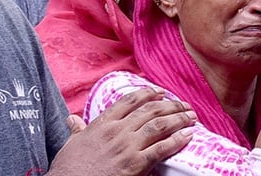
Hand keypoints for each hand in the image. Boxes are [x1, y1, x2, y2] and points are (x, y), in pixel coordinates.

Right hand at [48, 87, 196, 175]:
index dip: (148, 93)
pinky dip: (176, 140)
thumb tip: (72, 119)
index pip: (129, 100)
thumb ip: (77, 129)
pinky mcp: (135, 164)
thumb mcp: (71, 143)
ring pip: (158, 125)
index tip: (160, 92)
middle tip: (183, 104)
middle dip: (170, 105)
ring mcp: (127, 147)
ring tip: (191, 116)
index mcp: (103, 123)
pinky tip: (188, 135)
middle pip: (149, 110)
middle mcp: (117, 131)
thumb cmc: (69, 168)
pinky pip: (161, 149)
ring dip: (178, 119)